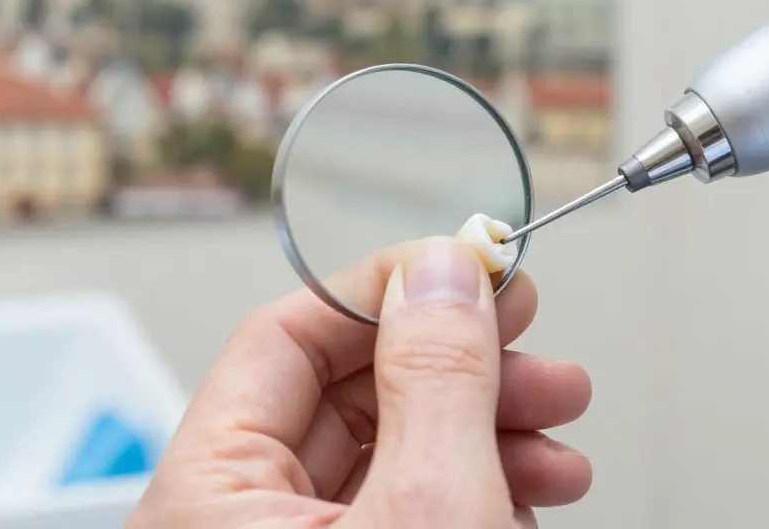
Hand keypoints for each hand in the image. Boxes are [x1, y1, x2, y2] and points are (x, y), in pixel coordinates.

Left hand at [127, 238, 591, 526]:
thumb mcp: (430, 510)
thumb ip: (437, 380)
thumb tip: (443, 271)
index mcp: (208, 499)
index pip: (283, 337)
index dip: (385, 288)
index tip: (466, 264)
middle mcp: (239, 525)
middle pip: (352, 394)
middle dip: (465, 366)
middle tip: (532, 341)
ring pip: (396, 454)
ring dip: (492, 430)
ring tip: (560, 431)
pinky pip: (411, 509)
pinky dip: (480, 489)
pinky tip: (532, 490)